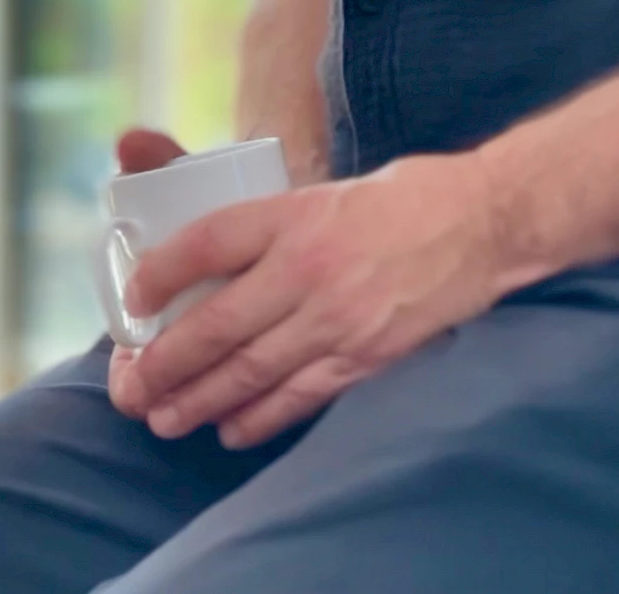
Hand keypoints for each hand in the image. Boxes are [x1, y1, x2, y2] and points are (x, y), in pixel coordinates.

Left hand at [107, 151, 509, 448]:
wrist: (486, 221)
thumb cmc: (410, 195)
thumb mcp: (332, 189)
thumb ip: (279, 223)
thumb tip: (219, 260)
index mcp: (299, 210)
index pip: (208, 242)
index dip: (162, 272)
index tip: (136, 296)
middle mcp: (311, 264)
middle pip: (217, 322)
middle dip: (166, 361)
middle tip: (132, 383)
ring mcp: (338, 316)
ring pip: (250, 370)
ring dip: (199, 399)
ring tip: (163, 417)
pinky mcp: (366, 353)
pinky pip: (300, 395)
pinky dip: (258, 417)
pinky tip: (230, 428)